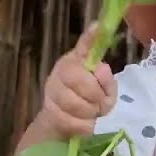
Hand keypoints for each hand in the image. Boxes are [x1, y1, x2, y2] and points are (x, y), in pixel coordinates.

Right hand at [40, 23, 116, 137]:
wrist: (60, 121)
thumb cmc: (86, 99)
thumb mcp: (102, 87)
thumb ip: (104, 76)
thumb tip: (102, 63)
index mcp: (72, 61)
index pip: (83, 47)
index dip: (91, 38)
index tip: (98, 29)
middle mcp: (59, 73)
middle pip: (83, 82)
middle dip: (97, 96)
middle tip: (102, 103)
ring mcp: (52, 94)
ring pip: (78, 105)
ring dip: (92, 113)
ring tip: (93, 113)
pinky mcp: (51, 115)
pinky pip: (74, 122)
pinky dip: (85, 126)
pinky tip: (86, 123)